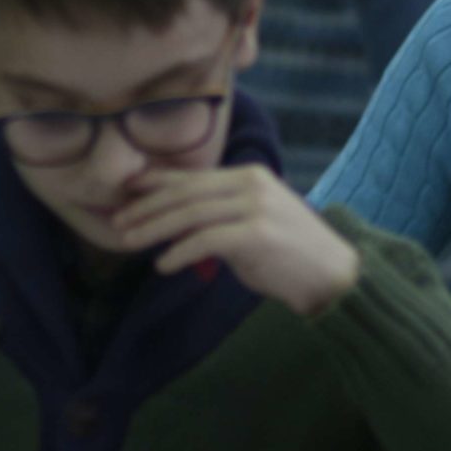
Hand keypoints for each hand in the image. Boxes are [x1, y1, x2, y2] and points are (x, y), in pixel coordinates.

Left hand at [109, 167, 361, 317]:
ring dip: (154, 228)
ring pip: (189, 213)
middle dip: (146, 208)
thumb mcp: (252, 224)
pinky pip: (205, 240)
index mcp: (248, 176)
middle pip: (185, 193)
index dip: (155, 184)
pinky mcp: (256, 234)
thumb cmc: (290, 254)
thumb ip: (219, 216)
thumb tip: (174, 224)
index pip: (192, 177)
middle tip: (117, 222)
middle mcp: (250, 184)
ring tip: (128, 241)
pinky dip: (179, 252)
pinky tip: (163, 265)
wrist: (333, 275)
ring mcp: (254, 207)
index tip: (125, 193)